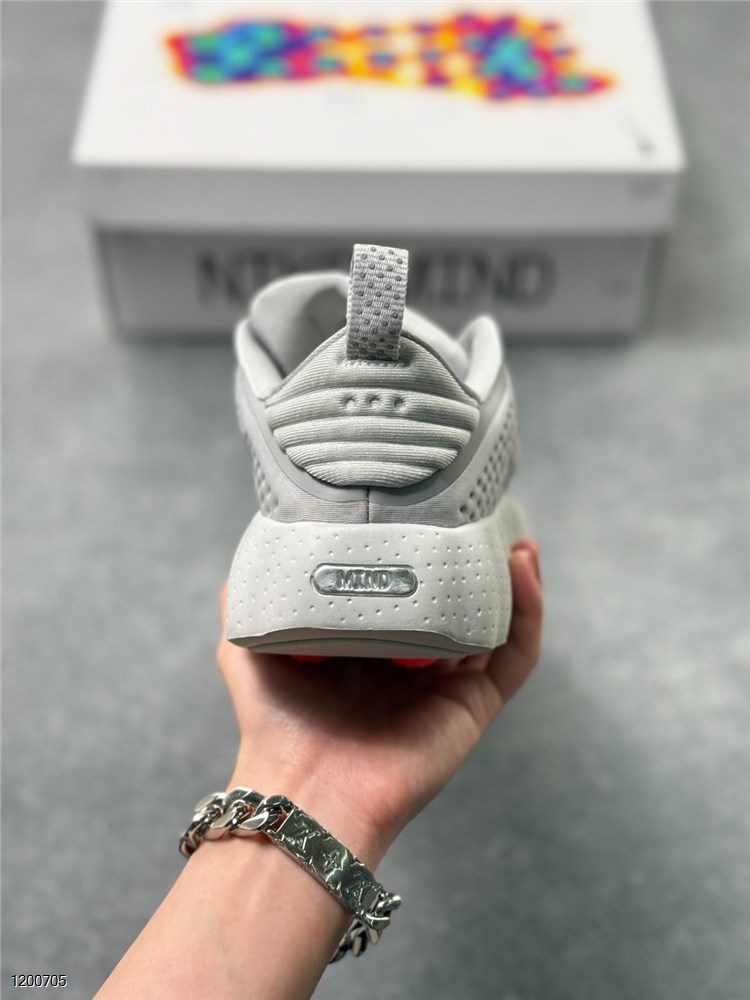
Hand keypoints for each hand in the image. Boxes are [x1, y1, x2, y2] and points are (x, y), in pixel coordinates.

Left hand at [217, 540, 542, 865]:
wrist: (304, 790)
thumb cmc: (275, 723)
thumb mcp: (252, 646)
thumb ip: (248, 602)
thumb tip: (254, 547)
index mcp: (371, 647)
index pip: (410, 592)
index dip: (427, 554)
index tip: (433, 511)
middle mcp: (414, 664)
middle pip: (461, 605)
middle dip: (478, 563)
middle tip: (482, 518)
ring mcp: (449, 686)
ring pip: (498, 625)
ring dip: (515, 580)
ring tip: (516, 538)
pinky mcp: (474, 707)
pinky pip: (516, 656)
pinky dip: (529, 613)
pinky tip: (522, 568)